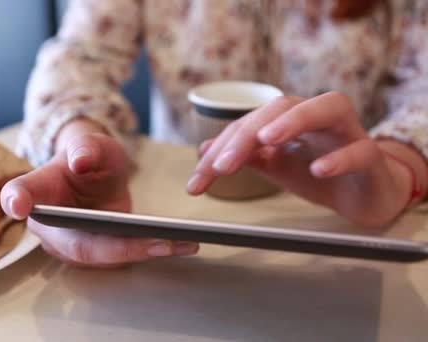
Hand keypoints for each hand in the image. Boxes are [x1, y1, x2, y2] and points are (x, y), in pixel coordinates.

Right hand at [2, 119, 198, 266]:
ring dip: (143, 252)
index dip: (18, 201)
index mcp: (37, 190)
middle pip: (78, 244)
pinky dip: (149, 251)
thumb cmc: (87, 156)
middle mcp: (47, 225)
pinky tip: (179, 244)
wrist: (94, 173)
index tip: (18, 205)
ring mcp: (68, 244)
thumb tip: (80, 160)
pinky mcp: (93, 253)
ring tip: (181, 243)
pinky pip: (118, 257)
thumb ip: (86, 149)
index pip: (20, 195)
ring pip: (102, 257)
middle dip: (122, 247)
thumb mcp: (91, 144)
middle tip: (161, 241)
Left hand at [188, 92, 426, 227]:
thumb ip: (245, 156)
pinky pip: (360, 151)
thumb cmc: (319, 172)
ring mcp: (347, 132)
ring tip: (266, 139)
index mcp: (290, 117)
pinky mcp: (371, 157)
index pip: (250, 123)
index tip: (199, 179)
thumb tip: (205, 150)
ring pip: (326, 108)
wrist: (365, 194)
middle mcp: (318, 115)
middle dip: (246, 136)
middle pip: (280, 108)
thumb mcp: (275, 166)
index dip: (221, 148)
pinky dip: (339, 158)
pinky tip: (318, 170)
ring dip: (293, 122)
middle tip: (221, 166)